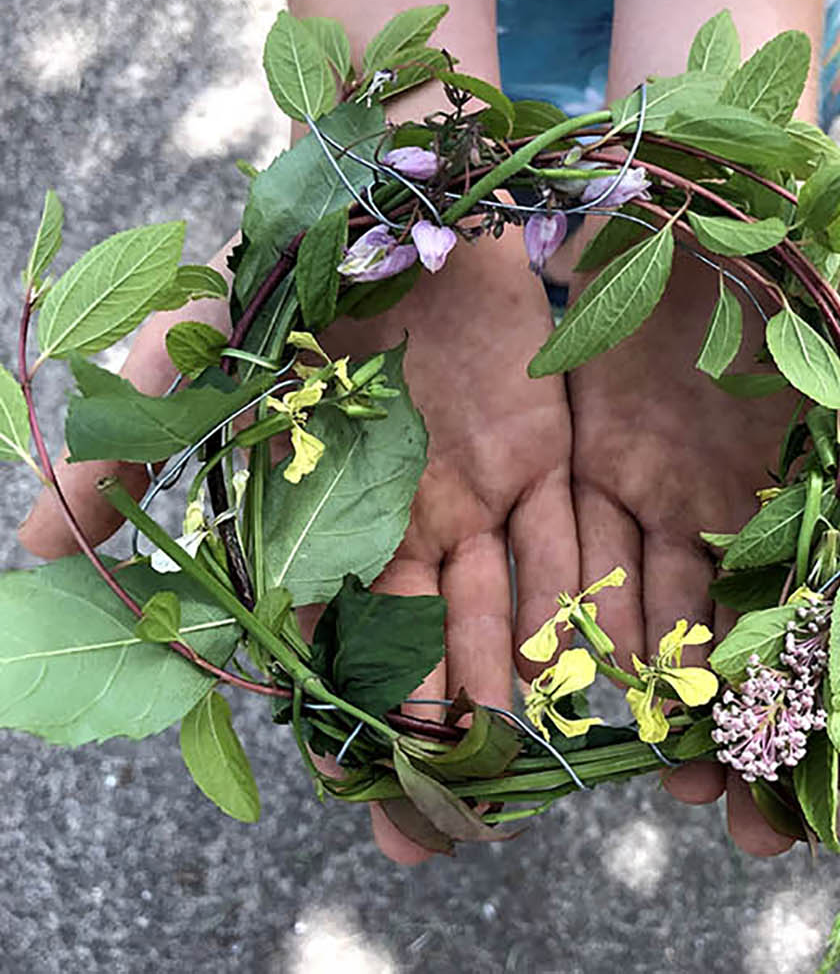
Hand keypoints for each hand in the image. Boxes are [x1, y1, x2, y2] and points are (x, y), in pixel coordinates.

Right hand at [20, 233, 577, 866]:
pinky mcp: (551, 449)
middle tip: (460, 829)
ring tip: (541, 766)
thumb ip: (129, 454)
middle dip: (445, 738)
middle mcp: (405, 522)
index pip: (337, 646)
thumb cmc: (286, 271)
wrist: (399, 182)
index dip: (351, 725)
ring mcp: (482, 490)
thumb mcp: (197, 359)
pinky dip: (589, 600)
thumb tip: (32, 549)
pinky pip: (575, 537)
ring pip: (510, 609)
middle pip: (430, 650)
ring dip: (524, 684)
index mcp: (324, 521)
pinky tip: (610, 669)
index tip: (370, 800)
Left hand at [559, 235, 839, 854]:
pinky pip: (566, 570)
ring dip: (656, 722)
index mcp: (830, 504)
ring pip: (657, 636)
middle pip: (748, 661)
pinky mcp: (579, 469)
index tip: (823, 809)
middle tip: (735, 831)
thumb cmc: (829, 240)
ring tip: (652, 791)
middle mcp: (748, 521)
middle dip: (747, 752)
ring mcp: (662, 500)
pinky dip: (561, 643)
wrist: (695, 160)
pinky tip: (550, 711)